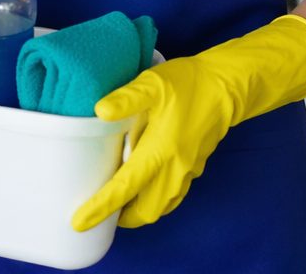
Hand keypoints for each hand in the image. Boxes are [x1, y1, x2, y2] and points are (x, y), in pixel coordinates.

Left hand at [72, 14, 305, 230]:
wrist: (226, 87)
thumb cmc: (186, 83)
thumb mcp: (152, 84)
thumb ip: (126, 99)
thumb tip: (99, 111)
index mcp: (160, 151)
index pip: (125, 188)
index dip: (100, 207)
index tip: (79, 223)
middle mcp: (174, 169)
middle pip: (145, 211)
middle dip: (121, 218)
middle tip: (98, 210)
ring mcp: (187, 172)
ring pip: (161, 208)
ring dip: (139, 212)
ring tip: (119, 203)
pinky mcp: (195, 168)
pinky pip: (173, 197)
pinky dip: (156, 201)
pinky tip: (146, 188)